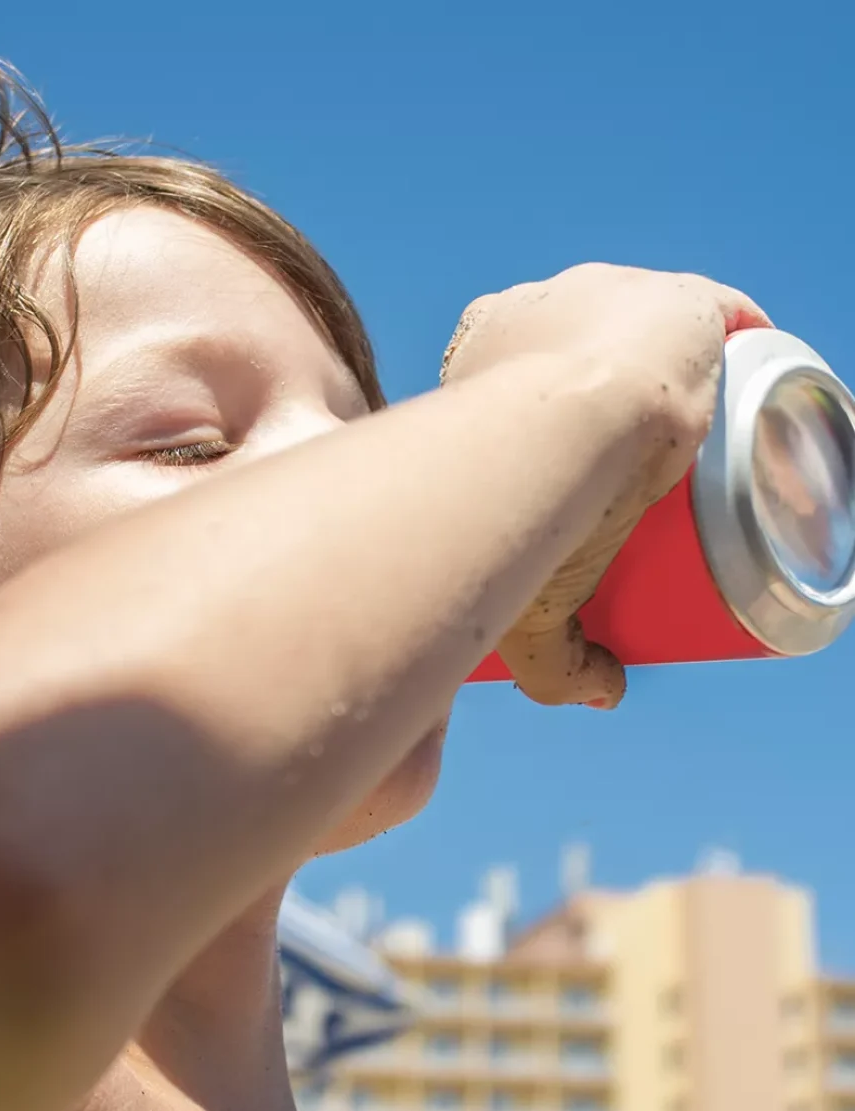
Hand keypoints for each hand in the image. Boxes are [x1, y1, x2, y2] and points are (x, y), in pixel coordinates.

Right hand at [441, 262, 770, 708]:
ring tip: (710, 458)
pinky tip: (757, 401)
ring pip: (652, 342)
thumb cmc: (514, 500)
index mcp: (479, 345)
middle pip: (589, 365)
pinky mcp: (677, 292)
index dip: (557, 438)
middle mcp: (541, 303)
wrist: (569, 421)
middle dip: (615, 415)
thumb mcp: (521, 590)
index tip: (589, 490)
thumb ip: (548, 659)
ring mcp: (611, 288)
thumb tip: (607, 694)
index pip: (520, 385)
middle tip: (650, 488)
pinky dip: (743, 352)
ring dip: (677, 388)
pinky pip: (721, 318)